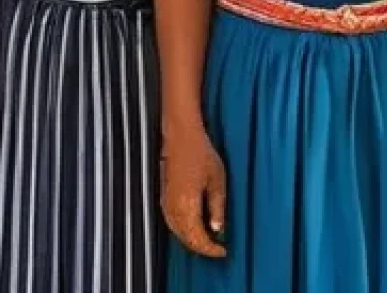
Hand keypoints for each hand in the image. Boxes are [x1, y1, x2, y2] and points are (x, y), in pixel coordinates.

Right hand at [160, 128, 226, 258]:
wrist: (182, 136)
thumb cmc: (202, 154)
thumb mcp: (217, 180)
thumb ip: (217, 207)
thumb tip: (217, 229)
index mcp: (187, 206)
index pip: (197, 238)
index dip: (210, 249)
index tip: (223, 251)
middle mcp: (173, 208)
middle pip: (185, 238)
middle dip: (201, 247)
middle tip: (216, 248)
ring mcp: (165, 202)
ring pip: (177, 232)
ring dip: (191, 240)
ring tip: (207, 240)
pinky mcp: (163, 196)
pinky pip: (171, 222)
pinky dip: (182, 230)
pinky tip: (192, 227)